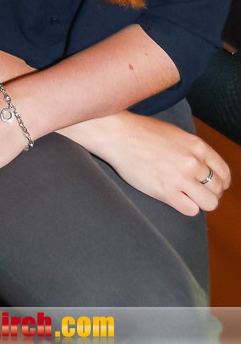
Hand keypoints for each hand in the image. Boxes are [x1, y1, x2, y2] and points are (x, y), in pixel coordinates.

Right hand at [66, 112, 230, 214]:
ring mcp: (180, 177)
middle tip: (196, 191)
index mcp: (197, 146)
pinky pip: (191, 210)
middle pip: (217, 189)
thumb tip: (206, 168)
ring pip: (209, 203)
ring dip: (201, 202)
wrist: (118, 135)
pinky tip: (176, 199)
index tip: (212, 185)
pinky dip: (186, 207)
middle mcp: (192, 162)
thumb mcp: (176, 134)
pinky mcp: (166, 192)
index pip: (224, 172)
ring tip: (188, 197)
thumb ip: (193, 150)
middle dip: (210, 193)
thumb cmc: (143, 132)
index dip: (221, 182)